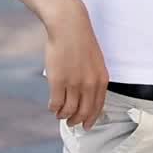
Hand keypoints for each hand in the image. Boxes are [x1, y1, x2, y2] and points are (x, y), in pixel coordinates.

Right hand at [44, 2, 108, 129]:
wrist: (69, 26)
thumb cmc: (80, 41)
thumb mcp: (95, 62)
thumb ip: (93, 79)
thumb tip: (87, 97)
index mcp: (101, 80)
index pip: (98, 107)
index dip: (91, 119)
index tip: (86, 125)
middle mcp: (89, 85)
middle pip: (83, 112)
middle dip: (77, 121)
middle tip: (71, 123)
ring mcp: (73, 84)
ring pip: (69, 111)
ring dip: (63, 116)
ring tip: (59, 114)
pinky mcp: (58, 81)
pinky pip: (56, 104)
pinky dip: (53, 108)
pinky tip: (52, 106)